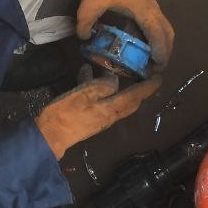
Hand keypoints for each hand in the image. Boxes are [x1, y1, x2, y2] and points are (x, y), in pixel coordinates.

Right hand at [36, 76, 161, 158]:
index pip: (135, 97)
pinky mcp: (87, 117)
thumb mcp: (84, 94)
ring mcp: (98, 117)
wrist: (49, 136)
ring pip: (114, 99)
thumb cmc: (66, 114)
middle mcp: (109, 115)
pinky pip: (100, 99)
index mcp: (111, 110)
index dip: (148, 87)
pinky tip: (86, 74)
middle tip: (146, 77)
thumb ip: (103, 86)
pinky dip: (99, 87)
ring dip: (118, 87)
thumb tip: (114, 81)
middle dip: (139, 90)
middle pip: (129, 101)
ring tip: (115, 71)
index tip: (159, 77)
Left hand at [76, 0, 174, 68]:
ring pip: (165, 29)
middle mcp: (153, 8)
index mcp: (143, 9)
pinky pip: (159, 24)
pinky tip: (146, 46)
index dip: (160, 52)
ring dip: (163, 45)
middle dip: (165, 53)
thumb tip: (84, 37)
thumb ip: (86, 21)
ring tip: (151, 61)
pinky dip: (158, 37)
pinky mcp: (148, 4)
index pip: (158, 34)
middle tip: (153, 69)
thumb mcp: (90, 2)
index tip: (155, 66)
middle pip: (168, 34)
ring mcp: (152, 5)